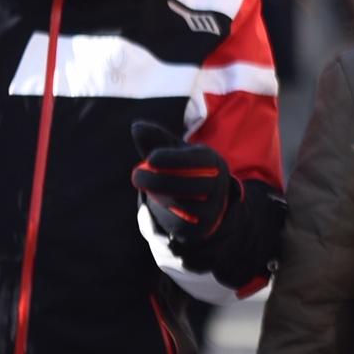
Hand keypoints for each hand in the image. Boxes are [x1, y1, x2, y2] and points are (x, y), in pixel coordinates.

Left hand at [131, 120, 242, 250]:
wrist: (203, 202)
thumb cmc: (182, 169)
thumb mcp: (172, 152)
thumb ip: (156, 140)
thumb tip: (136, 127)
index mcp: (212, 161)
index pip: (198, 160)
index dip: (174, 159)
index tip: (151, 158)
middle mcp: (217, 184)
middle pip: (190, 184)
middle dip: (159, 180)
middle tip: (136, 176)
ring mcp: (212, 207)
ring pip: (183, 203)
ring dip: (160, 196)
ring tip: (148, 190)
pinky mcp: (201, 226)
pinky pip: (181, 222)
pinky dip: (165, 213)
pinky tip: (158, 205)